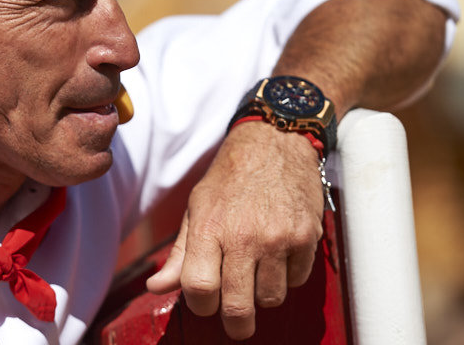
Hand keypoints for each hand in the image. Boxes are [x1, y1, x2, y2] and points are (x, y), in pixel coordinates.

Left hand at [145, 121, 323, 339]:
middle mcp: (245, 236)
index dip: (200, 306)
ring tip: (256, 275)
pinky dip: (287, 278)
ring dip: (262, 296)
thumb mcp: (197, 207)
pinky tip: (278, 258)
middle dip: (235, 323)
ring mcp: (279, 239)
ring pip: (270, 299)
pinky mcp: (306, 237)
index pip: (200, 290)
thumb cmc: (230, 177)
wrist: (275, 141)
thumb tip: (156, 288)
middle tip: (236, 321)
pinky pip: (297, 282)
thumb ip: (181, 253)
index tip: (205, 302)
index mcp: (210, 228)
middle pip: (238, 307)